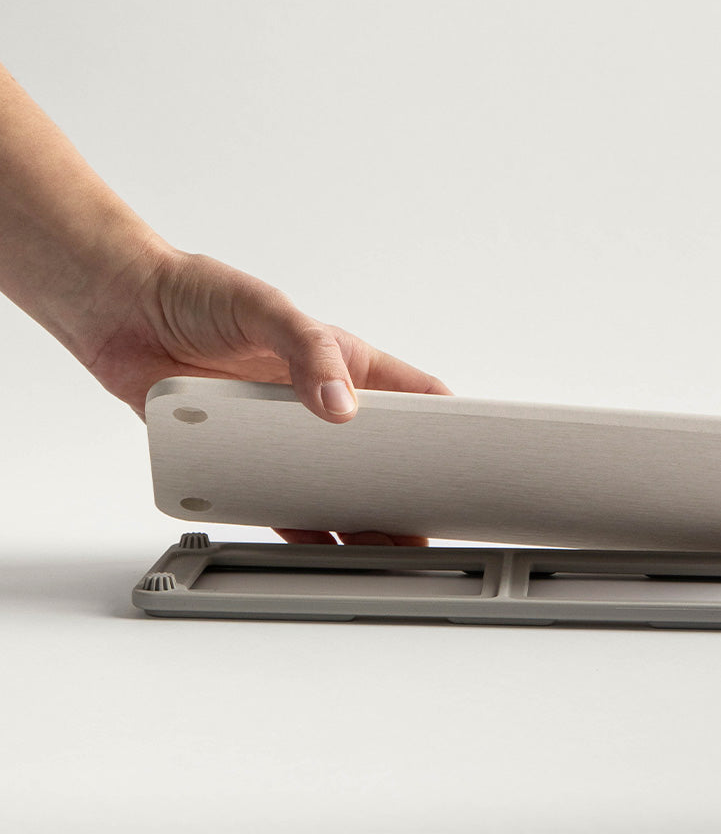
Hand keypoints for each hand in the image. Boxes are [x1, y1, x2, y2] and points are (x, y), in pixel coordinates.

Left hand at [85, 247, 449, 545]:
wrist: (127, 315)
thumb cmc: (201, 294)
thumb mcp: (266, 309)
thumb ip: (308, 352)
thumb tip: (342, 404)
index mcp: (345, 361)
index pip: (414, 394)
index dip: (447, 422)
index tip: (471, 451)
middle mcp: (321, 402)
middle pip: (383, 453)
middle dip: (411, 484)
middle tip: (433, 516)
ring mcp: (287, 435)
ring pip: (340, 485)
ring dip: (366, 514)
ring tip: (393, 545)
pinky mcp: (247, 460)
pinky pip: (285, 504)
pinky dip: (308, 528)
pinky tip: (328, 547)